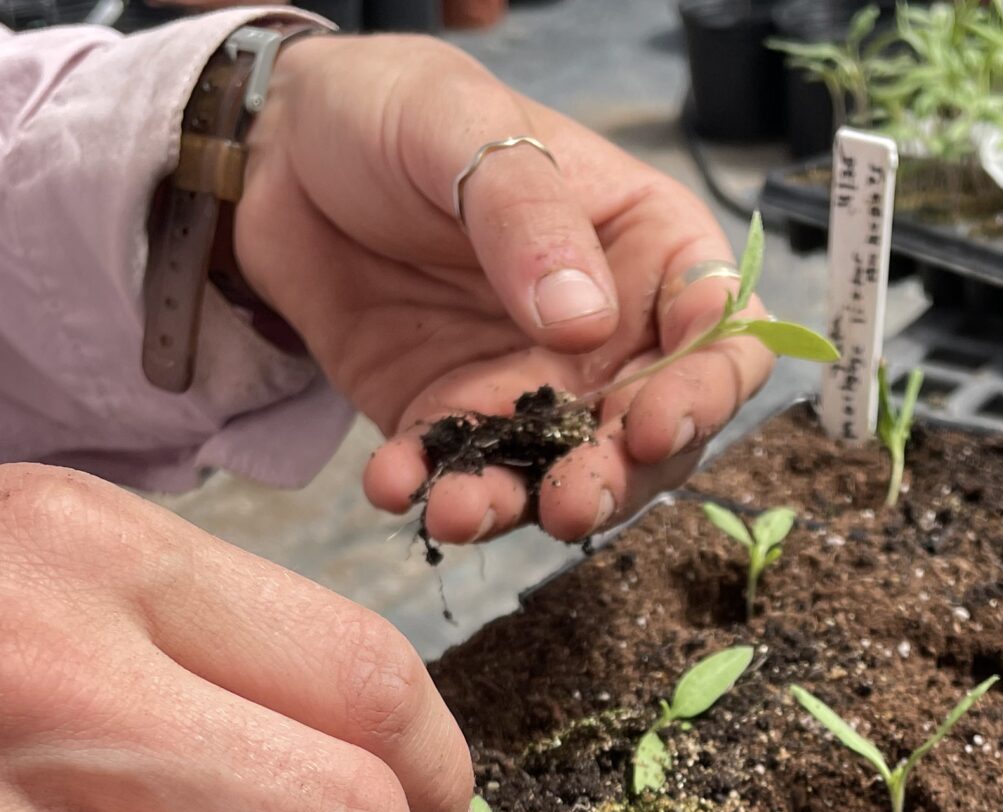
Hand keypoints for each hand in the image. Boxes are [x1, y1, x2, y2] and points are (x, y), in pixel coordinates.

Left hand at [232, 34, 775, 547]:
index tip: (656, 422)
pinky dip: (430, 493)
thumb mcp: (463, 125)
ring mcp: (533, 387)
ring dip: (523, 506)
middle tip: (573, 503)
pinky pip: (458, 476)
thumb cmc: (395, 109)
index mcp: (648, 250)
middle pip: (653, 433)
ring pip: (561, 475)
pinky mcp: (453, 420)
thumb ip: (528, 217)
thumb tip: (585, 321)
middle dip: (618, 478)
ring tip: (464, 512)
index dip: (707, 389)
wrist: (280, 148)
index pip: (721, 332)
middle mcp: (609, 334)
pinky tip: (395, 485)